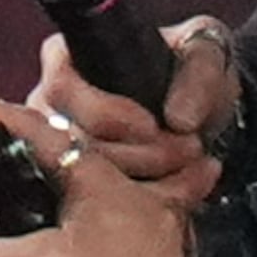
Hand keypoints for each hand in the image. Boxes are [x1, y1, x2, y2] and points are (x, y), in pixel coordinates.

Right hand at [27, 21, 236, 206]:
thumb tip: (179, 120)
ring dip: (145, 176)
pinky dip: (148, 197)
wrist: (197, 108)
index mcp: (65, 58)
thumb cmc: (188, 69)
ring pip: (84, 174)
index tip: (152, 127)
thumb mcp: (205, 57)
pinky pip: (99, 199)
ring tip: (190, 161)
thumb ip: (199, 78)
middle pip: (71, 139)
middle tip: (187, 148)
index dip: (105, 114)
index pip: (61, 89)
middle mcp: (51, 103)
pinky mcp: (78, 179)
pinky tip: (183, 188)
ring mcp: (59, 143)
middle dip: (135, 153)